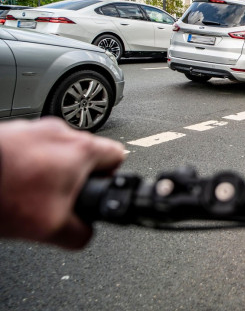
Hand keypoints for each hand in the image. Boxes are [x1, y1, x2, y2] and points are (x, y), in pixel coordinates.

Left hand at [0, 118, 124, 248]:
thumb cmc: (3, 194)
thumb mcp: (51, 228)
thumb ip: (80, 232)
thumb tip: (85, 233)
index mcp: (81, 150)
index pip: (117, 156)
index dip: (110, 178)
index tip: (94, 191)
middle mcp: (60, 132)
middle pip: (84, 155)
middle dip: (72, 178)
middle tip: (54, 199)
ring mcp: (33, 129)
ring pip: (54, 152)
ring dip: (46, 171)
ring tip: (27, 193)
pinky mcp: (10, 132)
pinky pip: (27, 150)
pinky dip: (23, 165)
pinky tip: (10, 185)